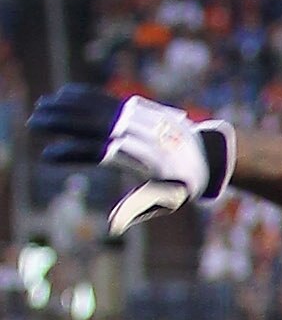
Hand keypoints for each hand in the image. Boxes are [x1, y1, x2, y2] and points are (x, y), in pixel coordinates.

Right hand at [31, 84, 235, 236]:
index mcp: (137, 157)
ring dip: (65, 105)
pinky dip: (82, 95)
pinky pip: (104, 98)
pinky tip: (64, 93)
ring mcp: (135, 117)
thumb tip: (114, 226)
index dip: (71, 154)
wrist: (209, 154)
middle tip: (33, 122)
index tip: (47, 155)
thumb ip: (137, 209)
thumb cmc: (183, 184)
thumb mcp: (164, 201)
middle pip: (89, 124)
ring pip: (93, 107)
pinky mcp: (137, 107)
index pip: (96, 153)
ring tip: (41, 105)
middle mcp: (133, 133)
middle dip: (59, 122)